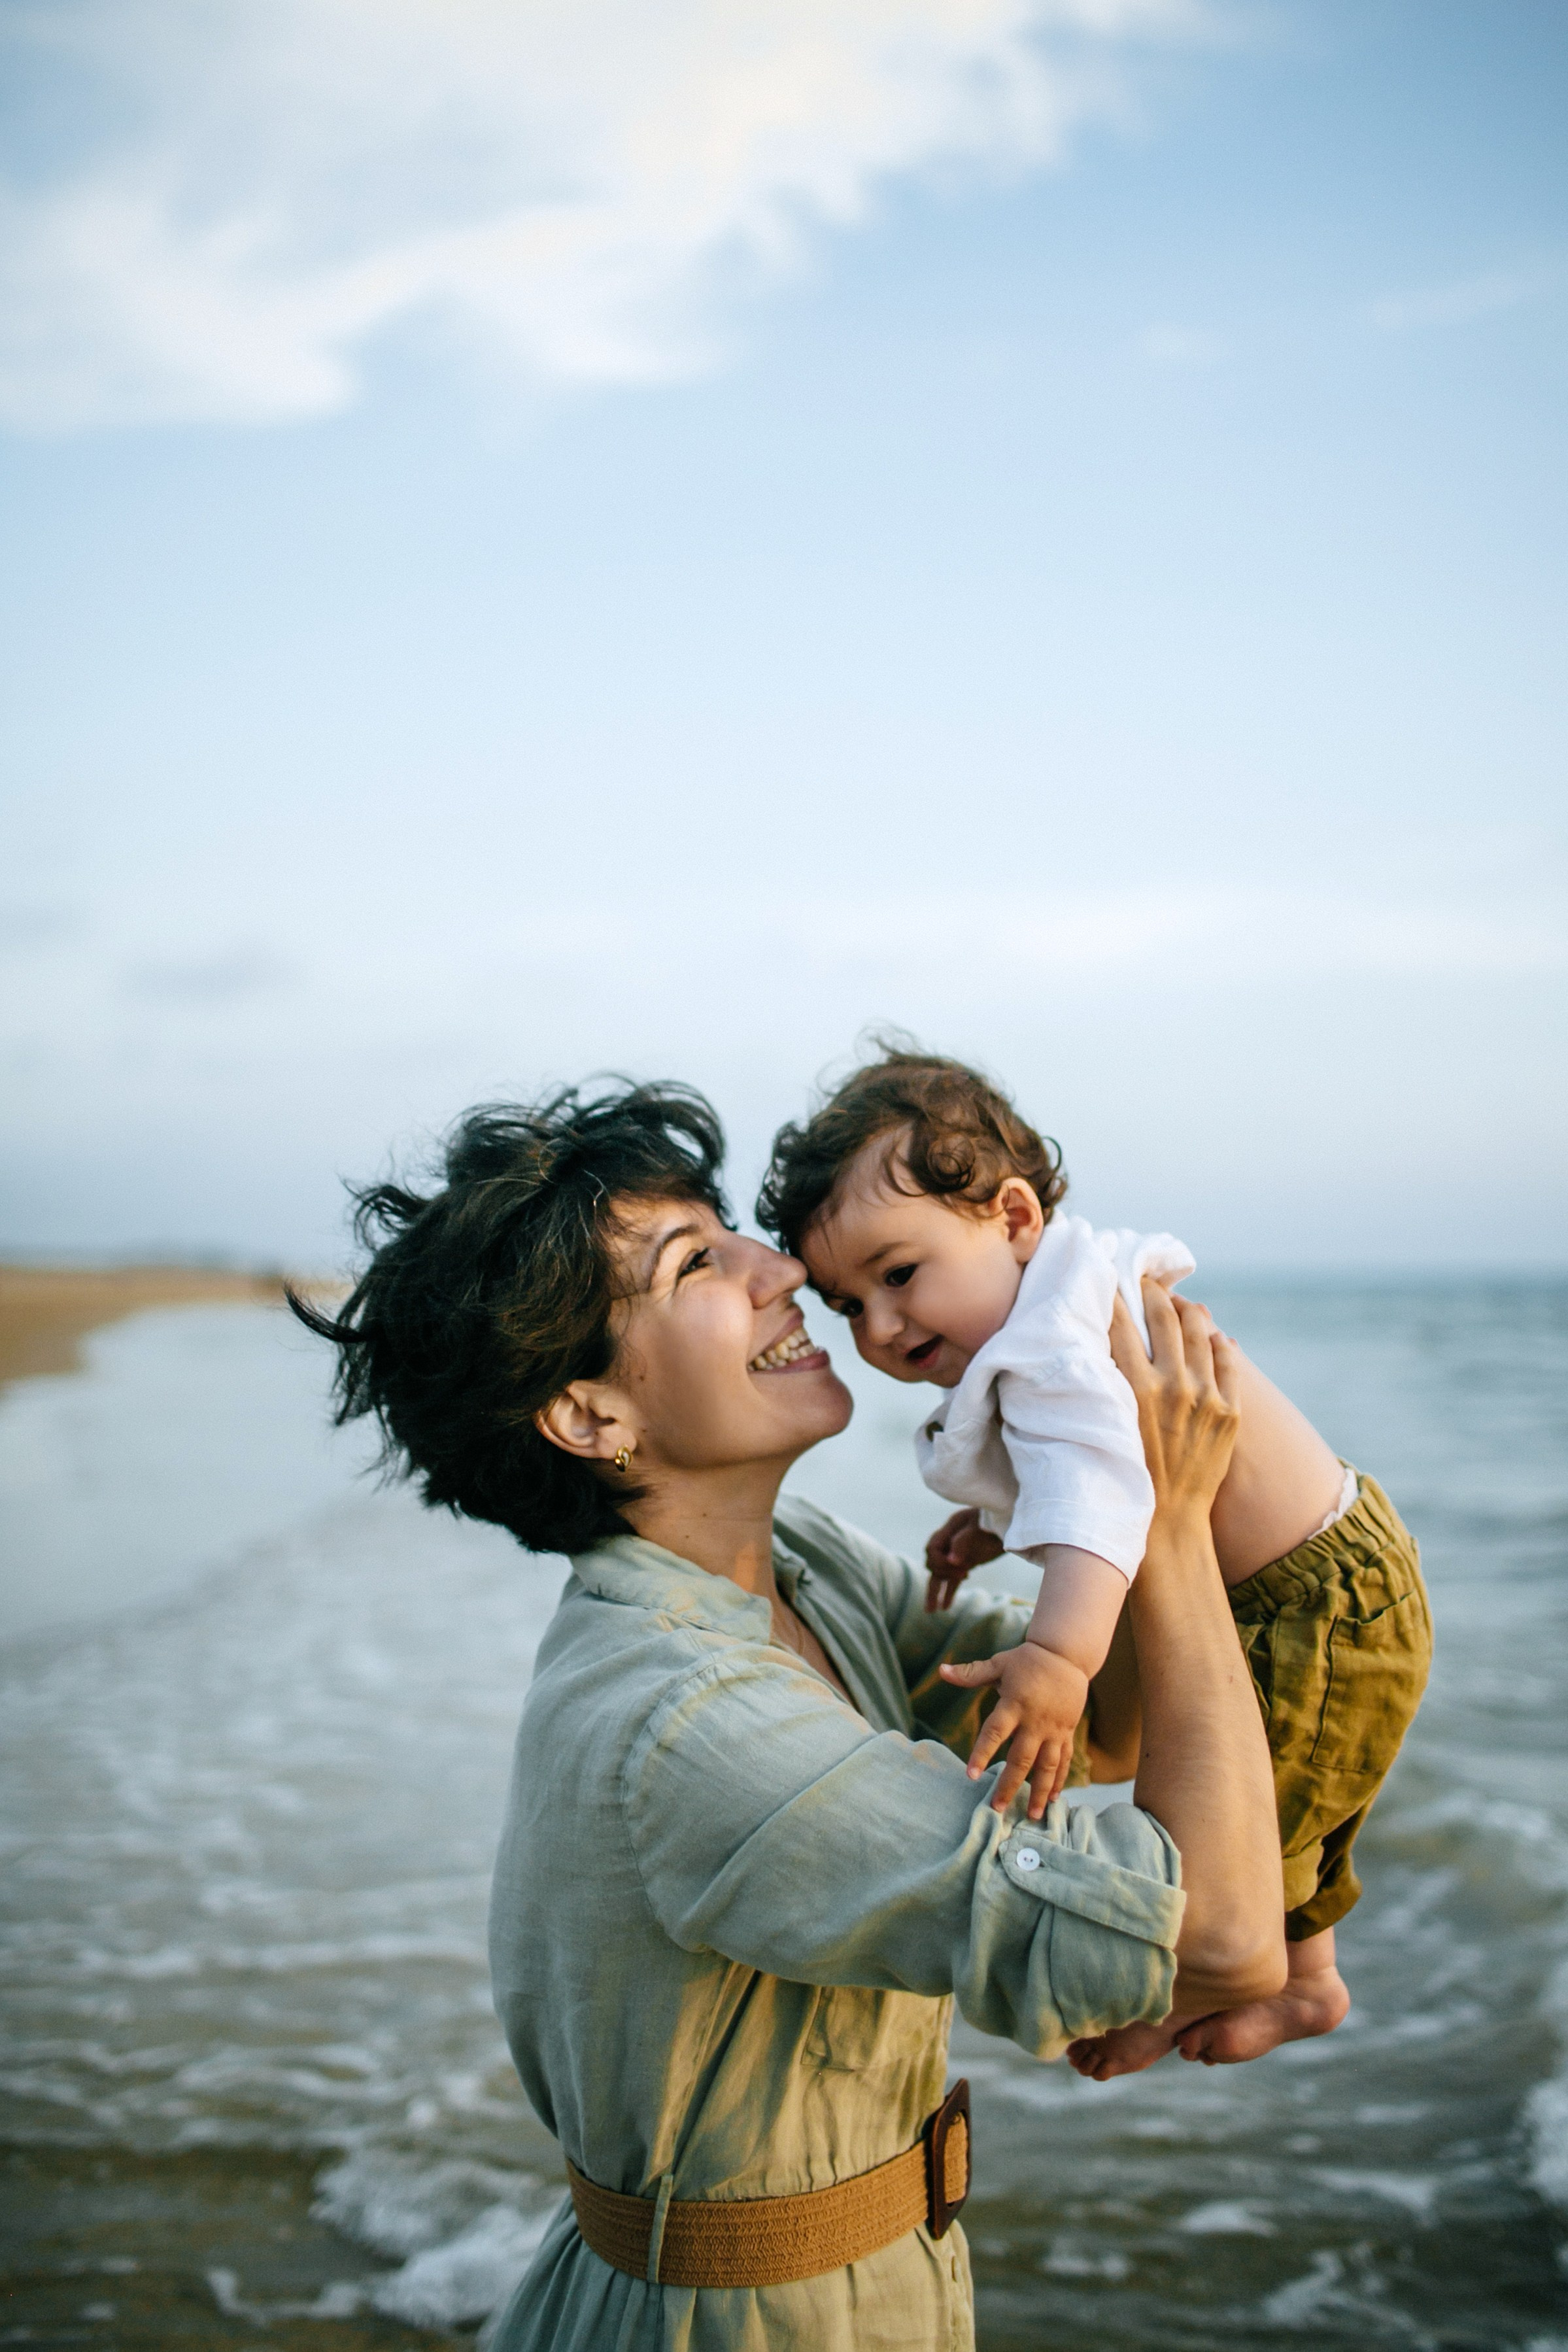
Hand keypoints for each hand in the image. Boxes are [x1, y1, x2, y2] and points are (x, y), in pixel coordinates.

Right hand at [924, 1507, 1005, 1611]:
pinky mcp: (967, 1562)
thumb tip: (951, 1560)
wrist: (1015, 1521)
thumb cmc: (999, 1519)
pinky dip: (949, 1591)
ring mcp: (957, 1552)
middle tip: (964, 1575)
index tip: (962, 1567)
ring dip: (934, 1591)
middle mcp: (950, 1540)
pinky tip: (945, 1607)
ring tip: (931, 1611)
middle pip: (934, 1562)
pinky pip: (952, 1579)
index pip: (932, 1549)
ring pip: (939, 1574)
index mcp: (950, 1528)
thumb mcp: (981, 1527)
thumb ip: (964, 1540)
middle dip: (944, 1572)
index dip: (942, 1561)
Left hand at [938, 1640, 1088, 1818]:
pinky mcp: (1067, 1732)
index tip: (971, 1776)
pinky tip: (1054, 1799)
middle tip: (997, 1809)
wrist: (1066, 1655)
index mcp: (1014, 1704)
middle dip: (1010, 1785)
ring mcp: (1054, 1729)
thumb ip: (971, 1673)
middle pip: (1021, 1758)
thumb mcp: (999, 1664)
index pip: (994, 1732)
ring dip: (1039, 1792)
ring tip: (1033, 1816)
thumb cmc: (1027, 1660)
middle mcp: (1035, 1721)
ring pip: (1047, 1766)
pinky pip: (1064, 1760)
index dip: (982, 1753)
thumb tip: (941, 1670)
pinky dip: (1060, 1780)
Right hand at [1110, 1282, 1239, 1527]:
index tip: (1111, 1280)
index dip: (1116, 1295)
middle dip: (1153, 1292)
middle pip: (1165, 1316)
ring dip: (1187, 1309)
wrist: (1166, 1522)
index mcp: (1135, 1388)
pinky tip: (1210, 1335)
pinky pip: (1227, 1360)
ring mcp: (1206, 1397)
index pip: (1123, 1322)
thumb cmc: (1124, 1473)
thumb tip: (1103, 1339)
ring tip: (1178, 1302)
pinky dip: (1217, 1341)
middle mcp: (1173, 1386)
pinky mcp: (1230, 1412)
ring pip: (1200, 1330)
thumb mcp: (1107, 1423)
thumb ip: (1108, 1380)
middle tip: (1146, 1281)